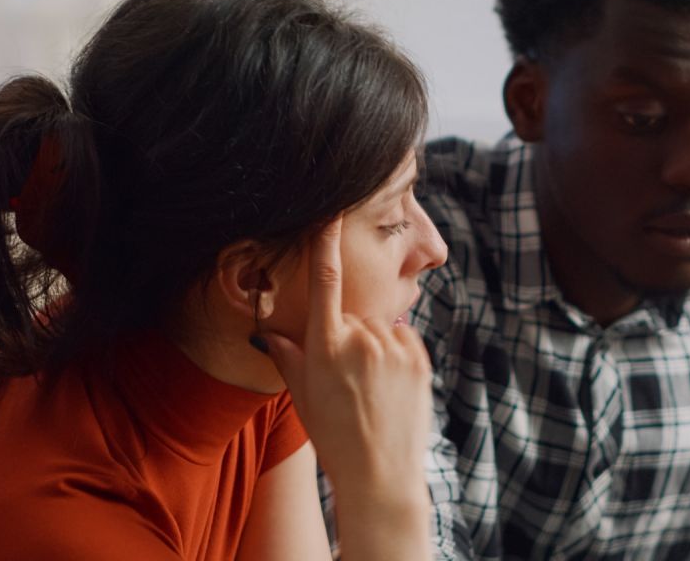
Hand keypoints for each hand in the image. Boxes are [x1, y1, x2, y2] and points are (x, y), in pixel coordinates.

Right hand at [258, 219, 432, 499]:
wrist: (381, 477)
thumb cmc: (334, 438)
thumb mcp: (302, 396)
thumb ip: (287, 355)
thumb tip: (268, 331)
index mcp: (325, 346)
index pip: (324, 281)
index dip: (324, 242)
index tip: (327, 212)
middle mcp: (362, 340)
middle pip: (351, 317)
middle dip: (346, 336)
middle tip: (346, 380)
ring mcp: (396, 347)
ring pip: (379, 328)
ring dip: (373, 347)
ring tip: (370, 389)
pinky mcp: (421, 357)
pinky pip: (403, 338)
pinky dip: (395, 353)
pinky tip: (389, 387)